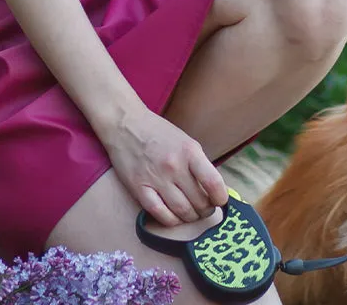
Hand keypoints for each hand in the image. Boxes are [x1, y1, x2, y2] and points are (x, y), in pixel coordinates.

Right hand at [98, 104, 227, 226]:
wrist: (126, 124)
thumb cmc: (159, 133)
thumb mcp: (186, 141)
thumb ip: (200, 164)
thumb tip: (215, 189)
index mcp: (190, 151)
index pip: (213, 182)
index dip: (221, 198)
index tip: (220, 201)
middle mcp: (174, 166)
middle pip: (199, 202)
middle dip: (206, 210)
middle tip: (205, 209)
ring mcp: (156, 178)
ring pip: (182, 211)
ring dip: (191, 217)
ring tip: (191, 213)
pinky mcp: (139, 189)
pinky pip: (160, 214)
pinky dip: (171, 221)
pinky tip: (174, 216)